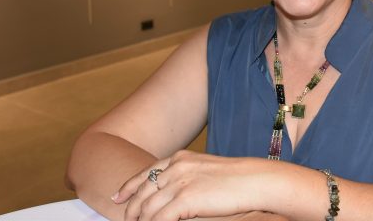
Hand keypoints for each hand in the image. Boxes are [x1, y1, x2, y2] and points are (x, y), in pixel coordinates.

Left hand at [112, 151, 269, 220]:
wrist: (255, 180)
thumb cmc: (237, 179)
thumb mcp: (206, 171)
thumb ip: (187, 177)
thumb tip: (173, 195)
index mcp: (180, 158)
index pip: (146, 173)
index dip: (129, 186)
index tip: (117, 197)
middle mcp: (176, 167)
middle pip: (143, 191)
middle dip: (131, 209)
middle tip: (126, 220)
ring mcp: (179, 182)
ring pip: (148, 207)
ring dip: (141, 220)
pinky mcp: (185, 199)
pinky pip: (159, 218)